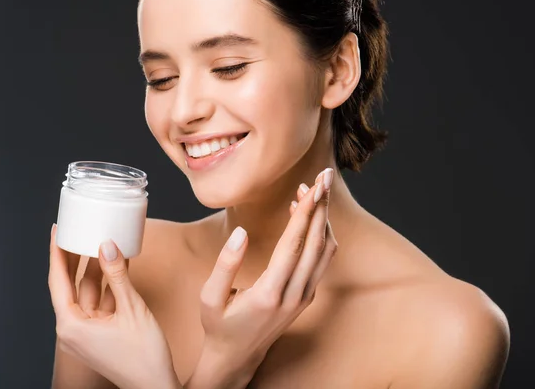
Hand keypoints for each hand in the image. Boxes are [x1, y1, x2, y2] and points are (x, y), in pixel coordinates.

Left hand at [48, 226, 179, 388]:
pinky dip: (108, 285)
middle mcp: (73, 329)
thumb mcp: (132, 309)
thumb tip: (107, 246)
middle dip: (75, 257)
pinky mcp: (100, 333)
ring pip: (87, 292)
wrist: (156, 386)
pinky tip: (117, 265)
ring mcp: (86, 332)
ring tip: (100, 242)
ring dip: (95, 269)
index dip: (56, 252)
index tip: (57, 231)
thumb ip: (118, 276)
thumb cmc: (144, 357)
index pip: (58, 280)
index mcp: (70, 326)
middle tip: (78, 231)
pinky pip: (100, 302)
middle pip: (70, 285)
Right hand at [187, 168, 336, 387]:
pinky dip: (318, 234)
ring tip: (310, 192)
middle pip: (316, 243)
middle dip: (321, 207)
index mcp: (269, 293)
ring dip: (321, 220)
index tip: (314, 185)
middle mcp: (293, 295)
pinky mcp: (306, 297)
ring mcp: (304, 297)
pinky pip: (321, 260)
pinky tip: (304, 217)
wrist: (237, 357)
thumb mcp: (210, 297)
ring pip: (325, 252)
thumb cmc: (219, 325)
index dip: (306, 212)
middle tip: (322, 176)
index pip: (294, 245)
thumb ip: (226, 263)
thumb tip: (241, 231)